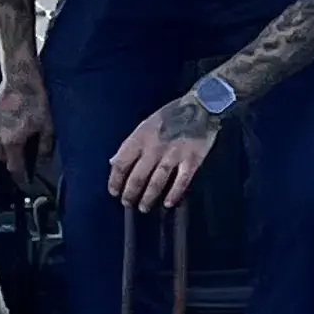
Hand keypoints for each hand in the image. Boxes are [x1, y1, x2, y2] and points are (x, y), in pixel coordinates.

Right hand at [0, 56, 54, 184]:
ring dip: (8, 146)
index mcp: (11, 142)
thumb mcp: (47, 125)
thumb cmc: (34, 97)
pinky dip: (5, 132)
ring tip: (22, 140)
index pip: (13, 168)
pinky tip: (16, 124)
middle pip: (3, 157)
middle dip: (12, 161)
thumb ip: (45, 146)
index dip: (20, 177)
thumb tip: (44, 159)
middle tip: (25, 161)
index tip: (25, 180)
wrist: (20, 75)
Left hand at [106, 97, 220, 211]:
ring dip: (148, 197)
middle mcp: (154, 148)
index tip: (114, 191)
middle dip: (130, 193)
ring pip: (156, 181)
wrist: (200, 106)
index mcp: (141, 137)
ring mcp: (173, 154)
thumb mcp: (145, 125)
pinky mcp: (191, 159)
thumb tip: (113, 162)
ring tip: (143, 207)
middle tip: (127, 203)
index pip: (122, 163)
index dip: (115, 180)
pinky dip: (174, 193)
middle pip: (138, 177)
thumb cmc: (171, 115)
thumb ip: (131, 144)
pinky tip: (168, 203)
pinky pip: (181, 181)